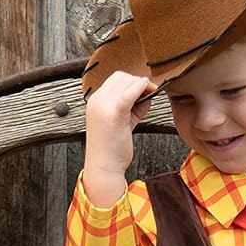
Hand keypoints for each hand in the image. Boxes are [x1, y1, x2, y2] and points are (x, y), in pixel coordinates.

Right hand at [83, 70, 157, 204]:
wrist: (104, 168)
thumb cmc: (112, 149)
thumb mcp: (121, 122)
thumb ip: (131, 106)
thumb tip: (146, 92)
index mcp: (95, 101)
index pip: (115, 79)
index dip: (131, 81)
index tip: (143, 91)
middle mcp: (97, 101)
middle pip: (121, 77)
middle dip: (138, 82)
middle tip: (150, 92)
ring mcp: (103, 106)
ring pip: (126, 82)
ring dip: (141, 86)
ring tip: (148, 98)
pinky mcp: (114, 114)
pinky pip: (128, 93)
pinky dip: (140, 87)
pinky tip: (149, 88)